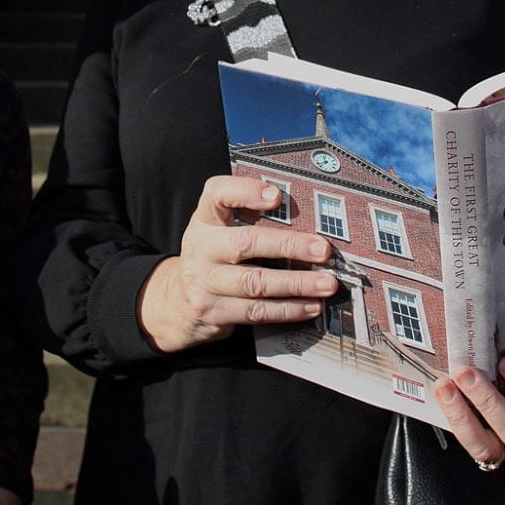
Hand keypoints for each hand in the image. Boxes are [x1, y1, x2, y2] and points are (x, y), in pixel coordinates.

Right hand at [138, 176, 336, 353]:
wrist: (177, 302)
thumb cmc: (213, 256)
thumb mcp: (219, 229)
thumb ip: (249, 217)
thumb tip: (307, 219)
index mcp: (205, 219)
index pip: (217, 194)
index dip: (246, 192)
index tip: (276, 196)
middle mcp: (202, 247)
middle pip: (246, 243)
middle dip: (290, 246)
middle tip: (324, 250)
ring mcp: (206, 282)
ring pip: (255, 283)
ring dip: (297, 284)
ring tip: (326, 283)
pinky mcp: (215, 312)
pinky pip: (256, 311)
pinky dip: (288, 309)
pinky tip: (311, 306)